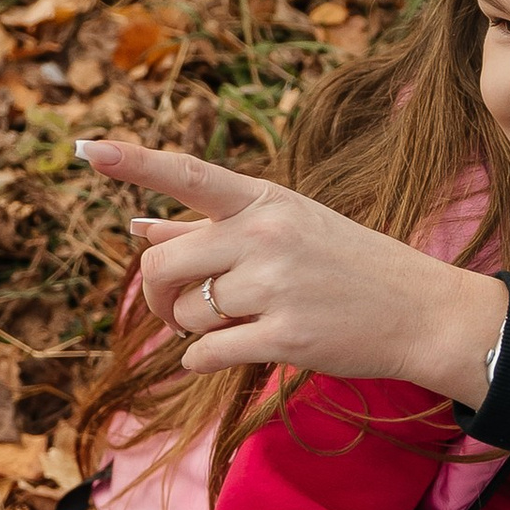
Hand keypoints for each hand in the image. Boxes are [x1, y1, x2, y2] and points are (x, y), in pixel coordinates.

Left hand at [78, 138, 508, 402]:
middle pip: (162, 265)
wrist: (422, 311)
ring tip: (233, 327)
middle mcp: (265, 235)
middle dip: (157, 295)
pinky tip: (234, 352)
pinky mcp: (283, 336)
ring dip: (192, 330)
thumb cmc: (350, 267)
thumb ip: (210, 229)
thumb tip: (137, 228)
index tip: (86, 149)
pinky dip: (204, 360)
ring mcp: (274, 286)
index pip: (189, 175)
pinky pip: (204, 354)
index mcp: (266, 201)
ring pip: (184, 315)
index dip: (133, 163)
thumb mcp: (287, 229)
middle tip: (176, 310)